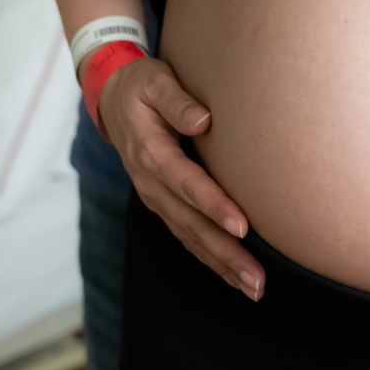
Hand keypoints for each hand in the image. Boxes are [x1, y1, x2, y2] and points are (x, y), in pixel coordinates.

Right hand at [98, 56, 264, 300]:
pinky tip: (232, 275)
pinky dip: (209, 258)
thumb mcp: (156, 82)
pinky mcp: (163, 203)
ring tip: (253, 286)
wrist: (113, 97)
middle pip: (191, 224)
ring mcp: (156, 197)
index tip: (242, 226)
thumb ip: (177, 101)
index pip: (187, 185)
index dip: (214, 206)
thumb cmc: (143, 86)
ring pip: (190, 237)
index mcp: (152, 154)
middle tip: (256, 277)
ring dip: (221, 264)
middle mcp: (152, 183)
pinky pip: (186, 236)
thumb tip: (204, 120)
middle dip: (225, 253)